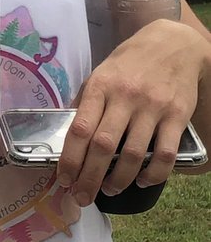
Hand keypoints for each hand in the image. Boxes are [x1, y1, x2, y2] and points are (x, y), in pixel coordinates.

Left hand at [58, 20, 203, 203]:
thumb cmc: (130, 62)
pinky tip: (142, 181)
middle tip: (82, 198)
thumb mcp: (101, 73)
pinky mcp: (178, 115)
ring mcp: (153, 107)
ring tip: (109, 190)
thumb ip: (86, 102)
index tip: (64, 180)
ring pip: (133, 154)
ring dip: (118, 180)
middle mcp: (125, 97)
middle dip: (89, 178)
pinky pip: (165, 153)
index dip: (70, 160)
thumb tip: (69, 136)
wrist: (173, 43)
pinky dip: (153, 174)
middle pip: (103, 146)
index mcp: (100, 87)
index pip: (80, 129)